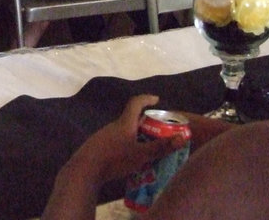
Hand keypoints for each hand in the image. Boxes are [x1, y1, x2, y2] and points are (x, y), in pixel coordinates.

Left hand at [68, 94, 186, 182]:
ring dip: (136, 136)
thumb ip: (161, 147)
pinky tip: (131, 158)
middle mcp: (114, 126)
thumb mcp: (141, 155)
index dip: (146, 99)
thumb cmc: (115, 159)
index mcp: (124, 123)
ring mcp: (104, 135)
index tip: (156, 99)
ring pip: (124, 131)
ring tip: (148, 147)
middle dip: (145, 123)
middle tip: (158, 131)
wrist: (86, 169)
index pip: (136, 103)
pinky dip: (127, 144)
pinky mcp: (99, 146)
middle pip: (131, 119)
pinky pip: (117, 141)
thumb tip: (183, 137)